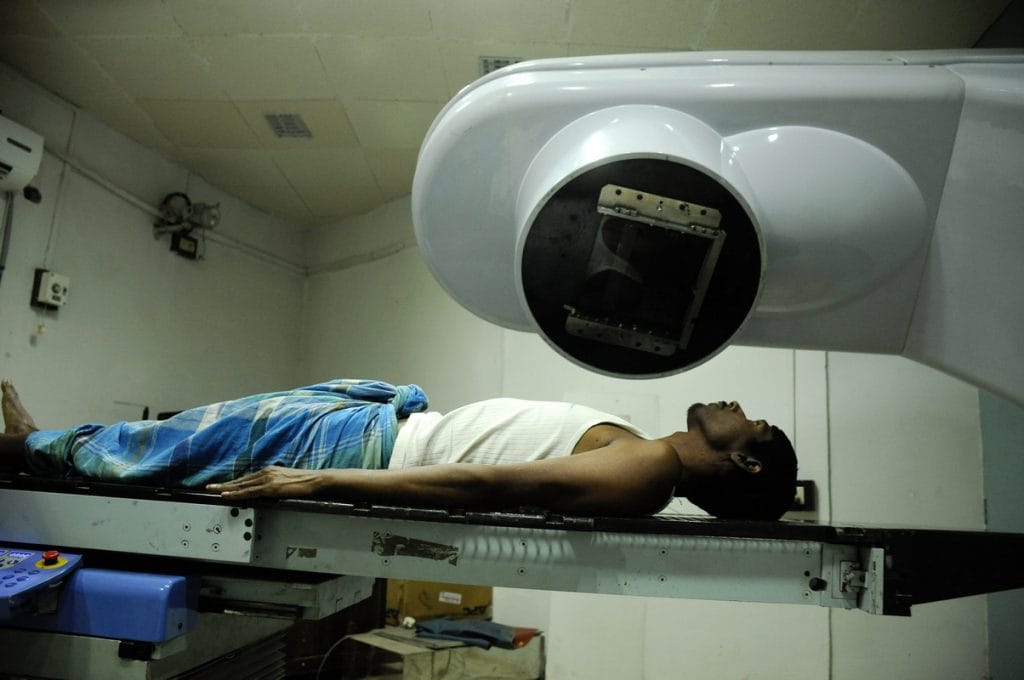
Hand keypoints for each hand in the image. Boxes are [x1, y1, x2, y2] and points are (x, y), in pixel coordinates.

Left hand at [206, 466, 324, 498]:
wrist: (317, 480)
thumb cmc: (306, 482)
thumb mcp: (287, 482)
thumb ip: (276, 485)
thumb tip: (269, 492)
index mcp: (270, 471)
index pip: (248, 478)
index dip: (234, 483)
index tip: (223, 485)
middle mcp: (266, 472)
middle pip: (241, 480)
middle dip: (224, 484)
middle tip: (209, 487)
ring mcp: (268, 479)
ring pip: (242, 485)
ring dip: (226, 488)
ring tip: (213, 491)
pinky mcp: (271, 487)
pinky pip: (250, 491)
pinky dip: (237, 493)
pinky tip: (227, 495)